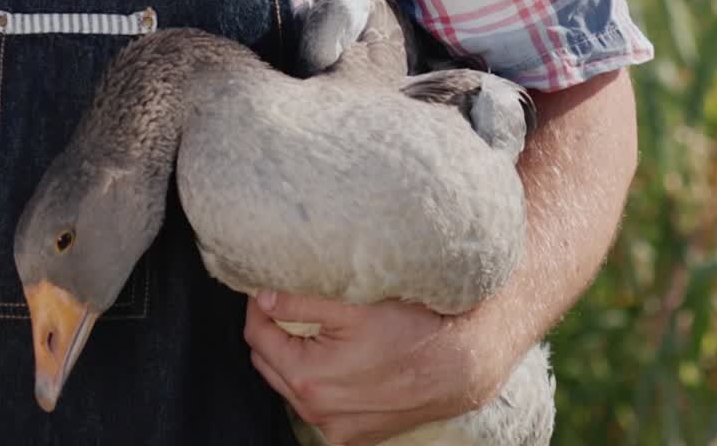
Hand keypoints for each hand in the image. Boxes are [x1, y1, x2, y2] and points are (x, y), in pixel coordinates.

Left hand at [244, 291, 506, 445]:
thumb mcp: (352, 306)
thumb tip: (261, 297)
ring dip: (292, 357)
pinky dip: (316, 381)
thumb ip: (300, 302)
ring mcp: (335, 428)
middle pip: (269, 364)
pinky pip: (318, 406)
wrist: (458, 364)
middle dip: (272, 332)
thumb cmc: (411, 329)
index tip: (264, 285)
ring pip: (290, 387)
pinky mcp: (353, 435)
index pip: (258, 337)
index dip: (258, 305)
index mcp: (308, 379)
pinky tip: (334, 358)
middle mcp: (317, 412)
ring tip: (309, 327)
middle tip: (283, 302)